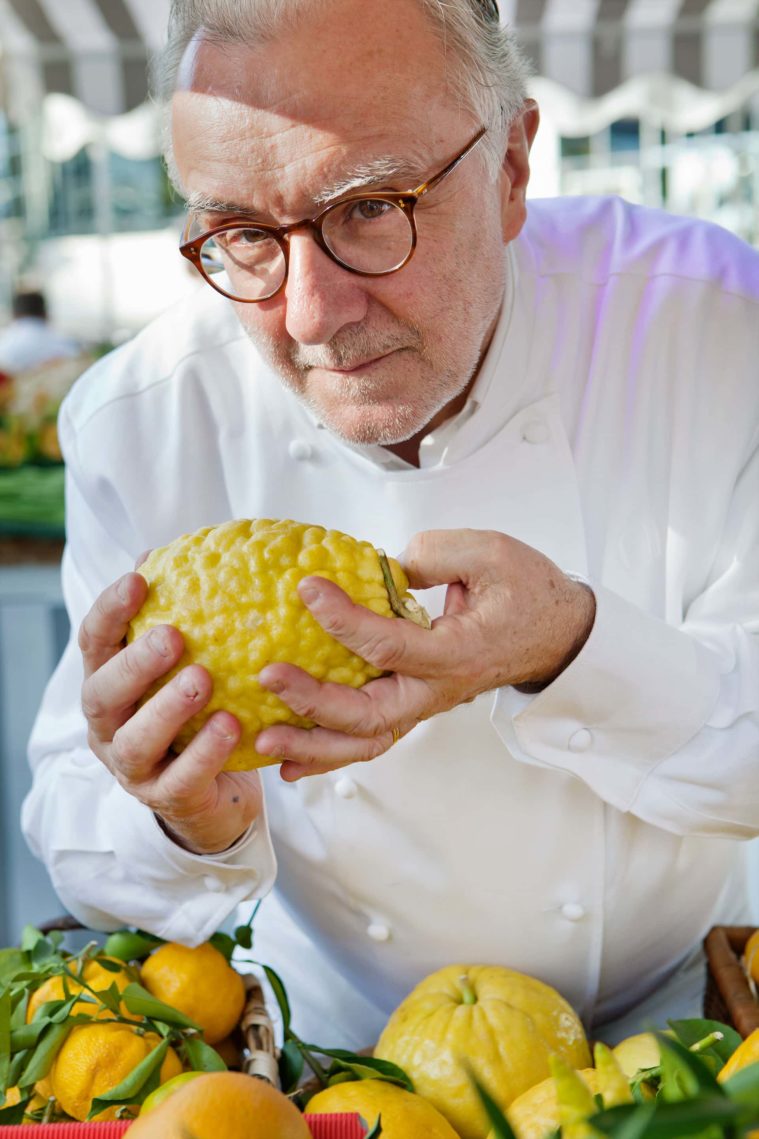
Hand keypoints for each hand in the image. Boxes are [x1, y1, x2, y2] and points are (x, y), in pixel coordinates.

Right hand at [79, 570, 262, 853]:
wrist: (210, 796)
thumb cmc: (194, 716)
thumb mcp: (185, 665)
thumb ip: (178, 616)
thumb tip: (172, 551)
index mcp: (109, 684)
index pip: (95, 643)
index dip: (111, 611)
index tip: (138, 580)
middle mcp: (111, 725)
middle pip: (103, 693)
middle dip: (135, 663)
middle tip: (173, 636)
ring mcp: (133, 768)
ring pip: (136, 741)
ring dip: (167, 709)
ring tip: (203, 681)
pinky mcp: (166, 799)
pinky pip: (181, 779)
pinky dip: (205, 753)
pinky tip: (231, 726)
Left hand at [256, 529, 594, 779]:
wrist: (556, 633)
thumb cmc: (527, 593)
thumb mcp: (490, 554)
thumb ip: (433, 554)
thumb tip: (377, 567)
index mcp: (458, 652)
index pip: (390, 645)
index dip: (344, 618)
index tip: (308, 587)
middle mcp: (438, 689)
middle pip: (370, 714)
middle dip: (313, 702)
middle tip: (269, 677)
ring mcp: (425, 704)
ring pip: (367, 741)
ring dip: (314, 746)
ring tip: (265, 741)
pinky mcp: (414, 705)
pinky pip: (370, 738)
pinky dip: (329, 754)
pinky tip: (290, 761)